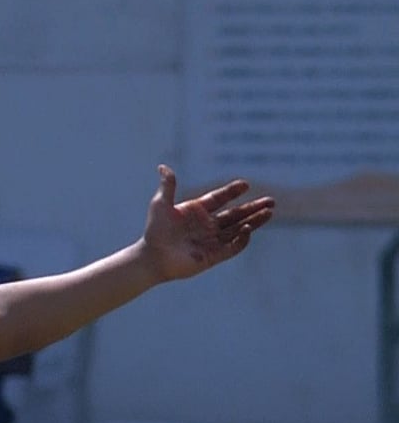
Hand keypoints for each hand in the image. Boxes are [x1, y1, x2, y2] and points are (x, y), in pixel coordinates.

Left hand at [141, 164, 273, 281]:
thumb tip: (162, 166)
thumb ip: (168, 186)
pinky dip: (243, 238)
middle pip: (235, 214)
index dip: (232, 192)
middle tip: (270, 200)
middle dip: (253, 207)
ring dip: (254, 221)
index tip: (244, 184)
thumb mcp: (161, 204)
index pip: (219, 198)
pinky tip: (248, 228)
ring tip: (270, 212)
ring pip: (239, 229)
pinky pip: (234, 246)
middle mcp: (207, 225)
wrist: (152, 257)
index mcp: (197, 211)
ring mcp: (212, 240)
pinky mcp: (214, 255)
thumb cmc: (155, 230)